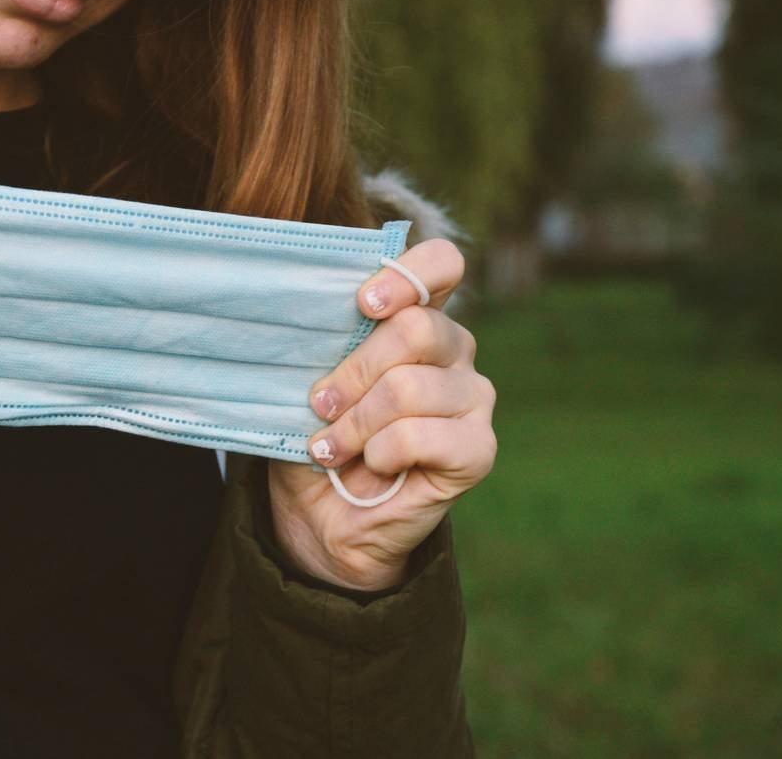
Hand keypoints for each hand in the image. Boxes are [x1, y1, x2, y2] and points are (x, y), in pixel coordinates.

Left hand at [268, 239, 496, 590]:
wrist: (322, 516)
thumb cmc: (317, 436)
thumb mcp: (309, 381)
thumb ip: (323, 343)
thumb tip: (304, 312)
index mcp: (418, 318)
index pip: (442, 264)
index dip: (406, 274)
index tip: (363, 304)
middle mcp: (455, 351)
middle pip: (416, 328)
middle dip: (353, 372)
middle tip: (319, 406)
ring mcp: (473, 399)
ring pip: (410, 387)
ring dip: (356, 423)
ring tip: (330, 447)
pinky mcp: (477, 449)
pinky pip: (421, 436)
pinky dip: (380, 453)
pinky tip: (372, 465)